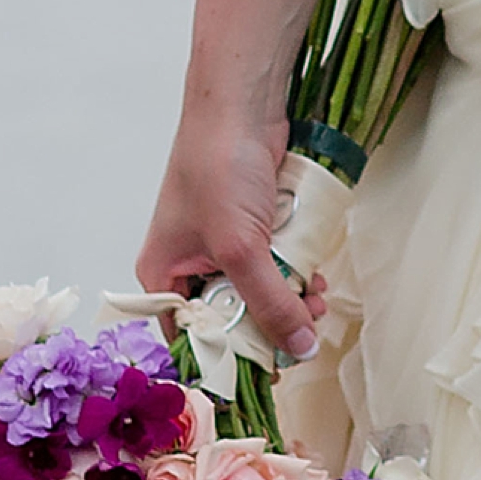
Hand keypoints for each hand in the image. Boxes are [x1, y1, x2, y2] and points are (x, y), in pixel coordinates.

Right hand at [136, 102, 326, 360]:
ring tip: (315, 300)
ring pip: (259, 292)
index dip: (229, 359)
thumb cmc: (217, 168)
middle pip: (231, 317)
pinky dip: (295, 272)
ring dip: (290, 300)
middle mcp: (190, 264)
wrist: (241, 105)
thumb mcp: (240, 249)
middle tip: (303, 330)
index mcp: (165, 276)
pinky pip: (275, 264)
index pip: (191, 337)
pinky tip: (314, 274)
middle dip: (270, 325)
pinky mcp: (252, 227)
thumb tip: (299, 349)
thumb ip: (270, 303)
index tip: (267, 375)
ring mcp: (222, 245)